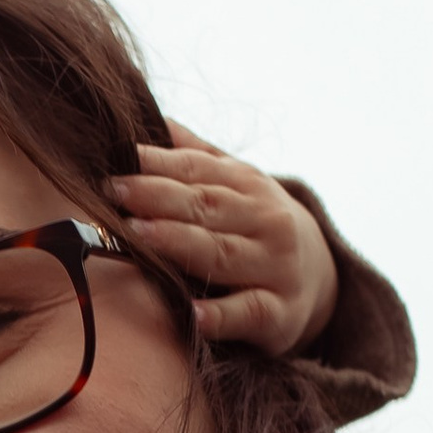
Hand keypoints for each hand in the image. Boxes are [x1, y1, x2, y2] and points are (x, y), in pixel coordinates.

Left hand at [107, 126, 336, 353]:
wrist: (318, 274)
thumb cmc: (255, 224)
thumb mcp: (236, 185)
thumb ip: (195, 156)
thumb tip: (153, 117)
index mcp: (249, 185)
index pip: (199, 170)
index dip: (158, 165)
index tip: (118, 162)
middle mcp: (267, 221)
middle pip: (207, 207)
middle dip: (158, 198)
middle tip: (114, 192)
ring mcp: (276, 267)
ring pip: (222, 255)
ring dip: (178, 244)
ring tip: (138, 235)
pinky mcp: (280, 314)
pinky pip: (249, 312)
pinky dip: (221, 314)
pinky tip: (191, 314)